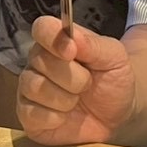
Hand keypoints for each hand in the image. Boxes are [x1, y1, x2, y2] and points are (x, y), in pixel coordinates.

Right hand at [16, 16, 135, 146]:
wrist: (117, 114)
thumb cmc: (113, 80)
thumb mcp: (115, 57)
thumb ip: (93, 44)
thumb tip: (71, 35)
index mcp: (57, 41)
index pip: (42, 28)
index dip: (53, 38)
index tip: (72, 51)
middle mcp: (39, 62)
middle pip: (40, 60)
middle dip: (73, 77)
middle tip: (88, 83)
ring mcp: (30, 89)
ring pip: (35, 87)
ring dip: (65, 99)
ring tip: (77, 100)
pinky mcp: (28, 116)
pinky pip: (31, 113)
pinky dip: (55, 118)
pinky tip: (65, 117)